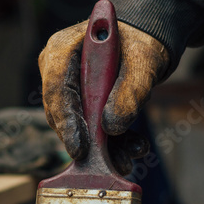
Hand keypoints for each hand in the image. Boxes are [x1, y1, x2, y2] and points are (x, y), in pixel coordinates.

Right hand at [38, 19, 168, 172]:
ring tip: (126, 161)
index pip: (57, 89)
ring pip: (77, 125)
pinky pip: (89, 128)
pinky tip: (130, 151)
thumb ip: (130, 91)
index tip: (80, 148)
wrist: (146, 39)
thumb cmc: (141, 40)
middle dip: (87, 140)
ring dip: (102, 147)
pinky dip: (110, 142)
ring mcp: (67, 88)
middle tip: (106, 163)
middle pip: (62, 113)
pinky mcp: (80, 104)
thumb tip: (112, 127)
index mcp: (62, 49)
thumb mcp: (143, 61)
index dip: (67, 121)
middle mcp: (58, 70)